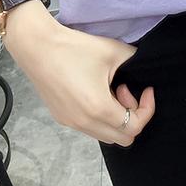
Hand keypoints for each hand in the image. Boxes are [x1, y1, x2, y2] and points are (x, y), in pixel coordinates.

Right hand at [2, 1, 155, 145]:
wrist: (38, 47)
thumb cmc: (74, 48)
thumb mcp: (112, 51)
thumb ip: (133, 60)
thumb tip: (142, 65)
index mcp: (99, 109)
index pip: (134, 126)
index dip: (147, 109)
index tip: (146, 90)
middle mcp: (84, 123)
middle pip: (122, 138)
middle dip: (132, 115)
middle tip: (125, 89)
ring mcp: (71, 123)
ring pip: (105, 135)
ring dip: (115, 117)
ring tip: (109, 89)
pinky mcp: (61, 118)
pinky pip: (89, 128)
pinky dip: (99, 117)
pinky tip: (94, 90)